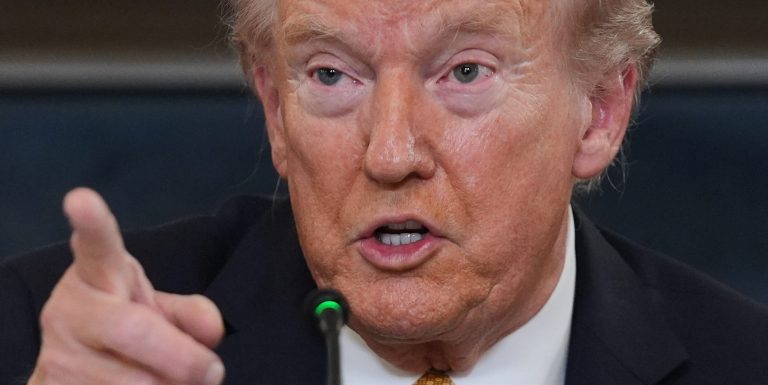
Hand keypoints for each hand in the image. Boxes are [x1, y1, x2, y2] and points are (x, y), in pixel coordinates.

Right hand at [28, 188, 224, 384]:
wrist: (72, 369)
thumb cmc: (122, 327)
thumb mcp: (156, 309)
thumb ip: (191, 313)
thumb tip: (213, 330)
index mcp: (97, 275)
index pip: (96, 246)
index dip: (91, 224)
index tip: (82, 199)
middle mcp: (70, 311)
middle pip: (134, 330)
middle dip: (182, 358)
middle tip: (212, 372)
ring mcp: (57, 355)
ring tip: (171, 382)